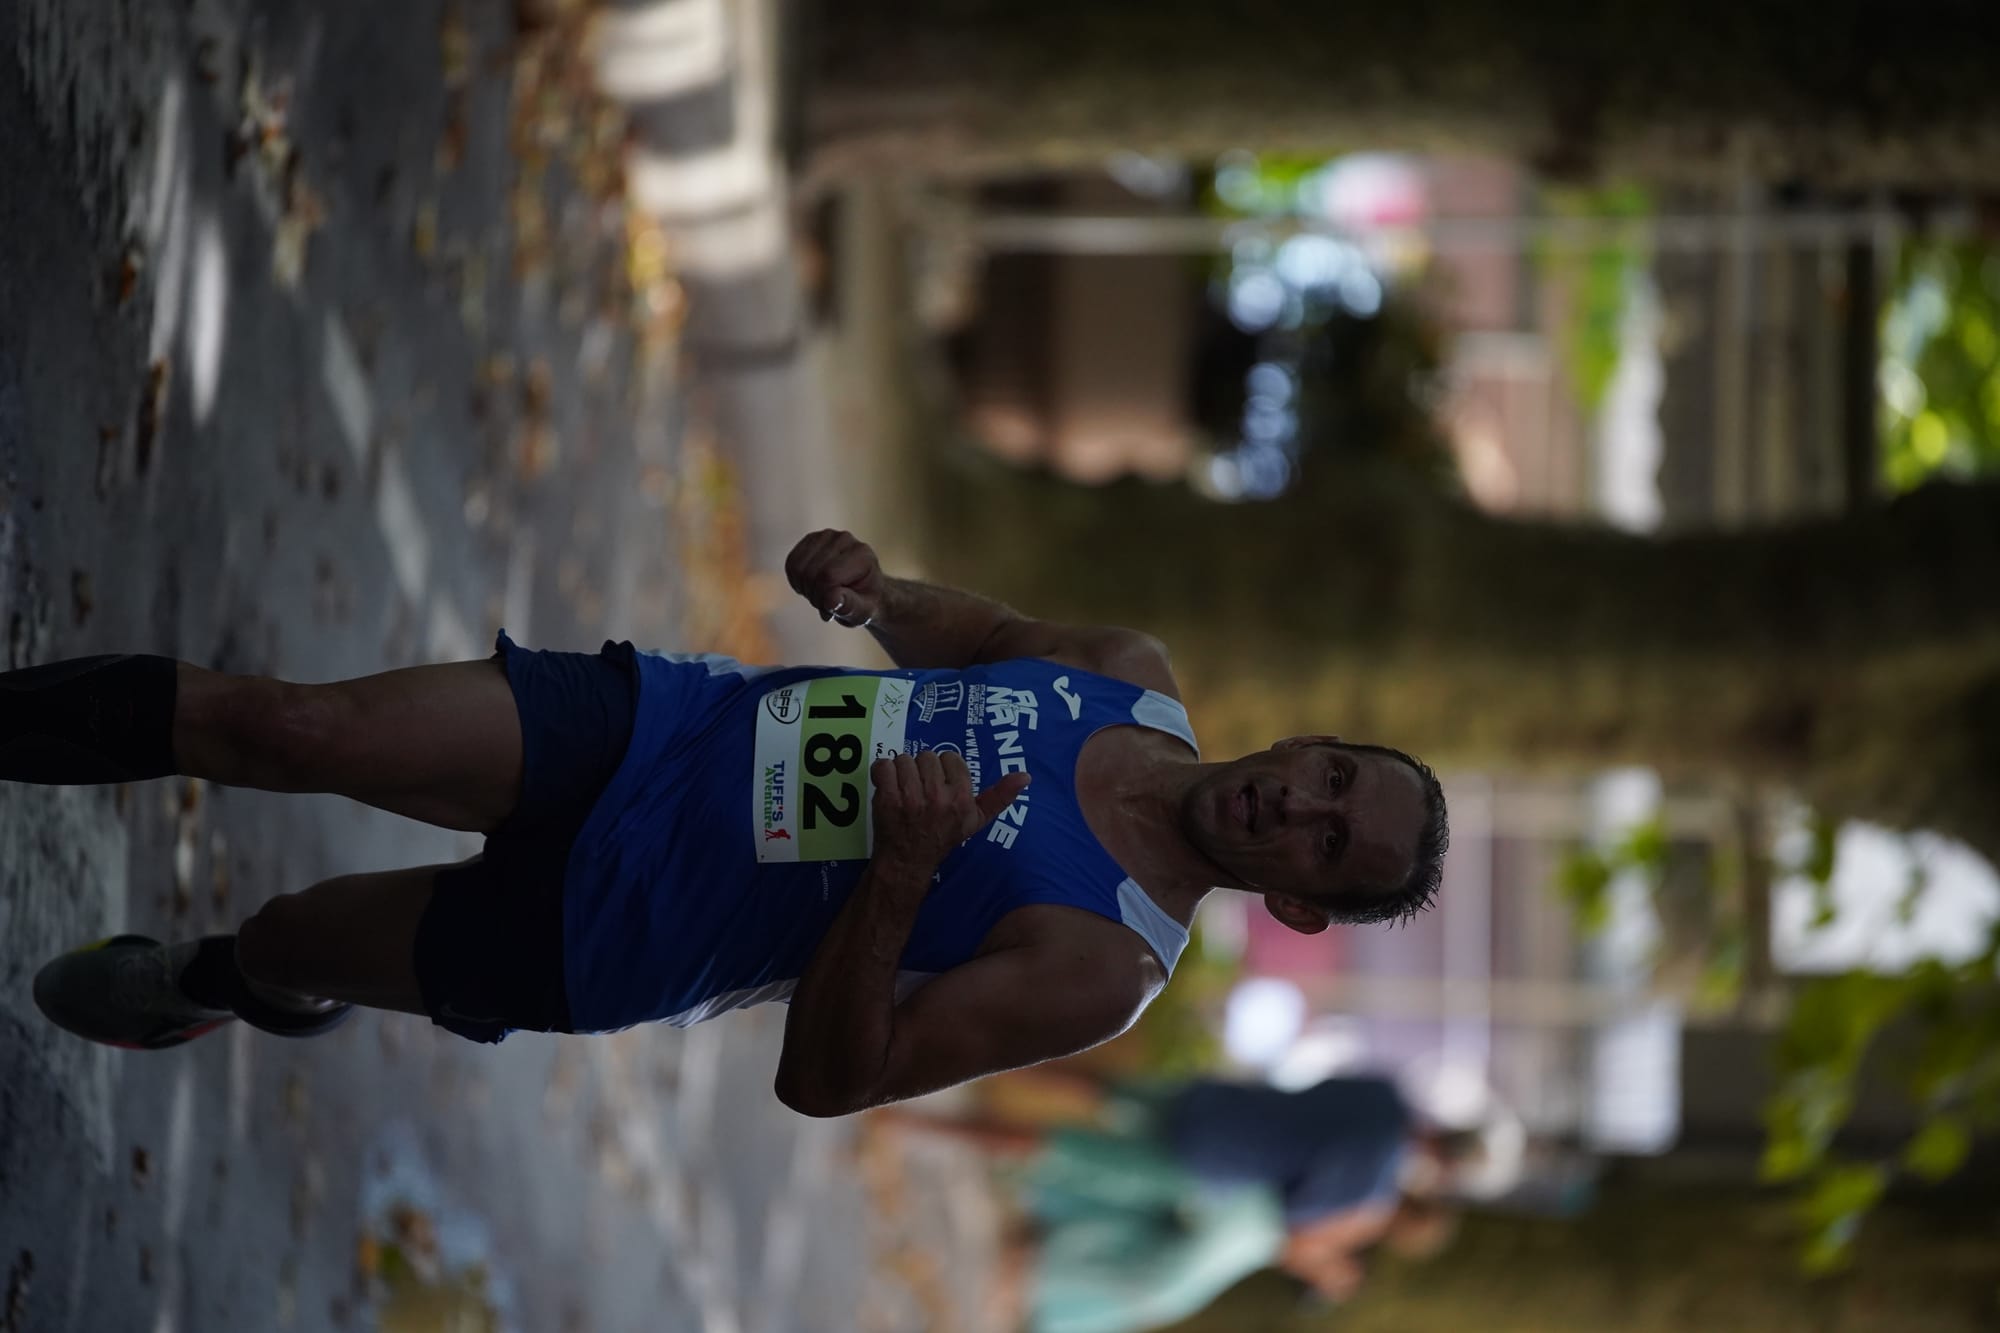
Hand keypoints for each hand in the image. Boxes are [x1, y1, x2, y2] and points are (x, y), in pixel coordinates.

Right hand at [785, 529, 884, 626]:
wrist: (862, 588)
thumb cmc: (865, 602)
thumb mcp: (864, 611)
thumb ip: (850, 607)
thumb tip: (831, 599)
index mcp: (862, 555)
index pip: (828, 576)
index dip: (822, 598)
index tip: (831, 609)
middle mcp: (845, 539)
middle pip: (812, 572)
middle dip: (814, 595)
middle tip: (825, 603)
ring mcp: (826, 536)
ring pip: (798, 567)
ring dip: (804, 588)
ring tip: (820, 594)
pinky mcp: (812, 539)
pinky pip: (791, 562)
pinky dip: (796, 579)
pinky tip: (810, 584)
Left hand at [870, 751, 1030, 873]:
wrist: (908, 861)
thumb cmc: (943, 838)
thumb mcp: (976, 821)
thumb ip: (1000, 797)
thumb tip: (1025, 776)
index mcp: (961, 798)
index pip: (950, 758)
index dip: (943, 769)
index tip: (939, 784)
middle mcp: (937, 796)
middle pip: (927, 756)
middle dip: (922, 770)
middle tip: (920, 788)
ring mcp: (910, 797)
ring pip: (904, 759)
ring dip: (902, 771)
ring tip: (905, 789)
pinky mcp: (887, 798)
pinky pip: (883, 765)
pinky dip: (883, 773)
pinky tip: (889, 787)